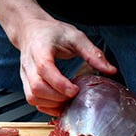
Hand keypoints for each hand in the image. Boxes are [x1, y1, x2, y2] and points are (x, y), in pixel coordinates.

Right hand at [0, 0, 116, 115]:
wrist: (31, 30)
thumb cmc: (52, 32)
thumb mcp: (75, 37)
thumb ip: (92, 53)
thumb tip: (111, 70)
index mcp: (40, 48)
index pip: (45, 68)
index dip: (59, 83)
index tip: (75, 89)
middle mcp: (29, 63)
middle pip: (37, 87)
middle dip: (57, 97)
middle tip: (73, 95)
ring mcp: (25, 74)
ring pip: (32, 96)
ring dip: (51, 103)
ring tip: (67, 100)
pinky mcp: (25, 82)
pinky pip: (32, 99)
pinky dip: (45, 105)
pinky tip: (58, 103)